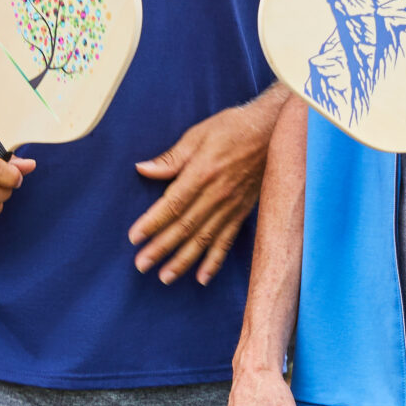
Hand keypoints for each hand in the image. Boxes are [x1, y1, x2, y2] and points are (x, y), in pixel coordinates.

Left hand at [128, 95, 280, 283]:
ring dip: (183, 260)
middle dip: (161, 248)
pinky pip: (227, 241)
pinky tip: (202, 277)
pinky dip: (215, 261)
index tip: (134, 238)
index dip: (152, 223)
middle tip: (141, 265)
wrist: (271, 131)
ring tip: (165, 277)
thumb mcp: (197, 135)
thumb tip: (143, 169)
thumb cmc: (232, 128)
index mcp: (202, 173)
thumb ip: (171, 159)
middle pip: (184, 227)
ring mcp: (230, 206)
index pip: (172, 205)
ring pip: (203, 239)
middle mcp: (216, 195)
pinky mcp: (242, 212)